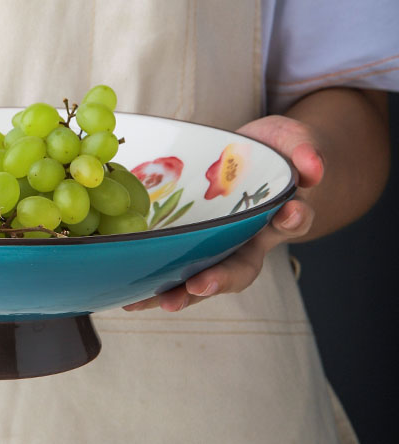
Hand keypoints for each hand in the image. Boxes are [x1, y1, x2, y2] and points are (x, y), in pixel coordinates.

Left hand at [123, 114, 323, 312]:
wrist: (253, 157)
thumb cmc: (273, 152)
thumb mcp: (292, 141)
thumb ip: (304, 150)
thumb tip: (313, 166)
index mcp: (278, 216)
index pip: (292, 222)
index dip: (291, 221)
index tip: (288, 214)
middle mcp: (249, 239)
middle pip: (240, 268)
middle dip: (218, 279)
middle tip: (198, 286)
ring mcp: (217, 244)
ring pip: (202, 276)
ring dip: (181, 293)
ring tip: (160, 302)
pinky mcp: (188, 240)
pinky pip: (173, 267)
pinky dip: (153, 284)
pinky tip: (130, 297)